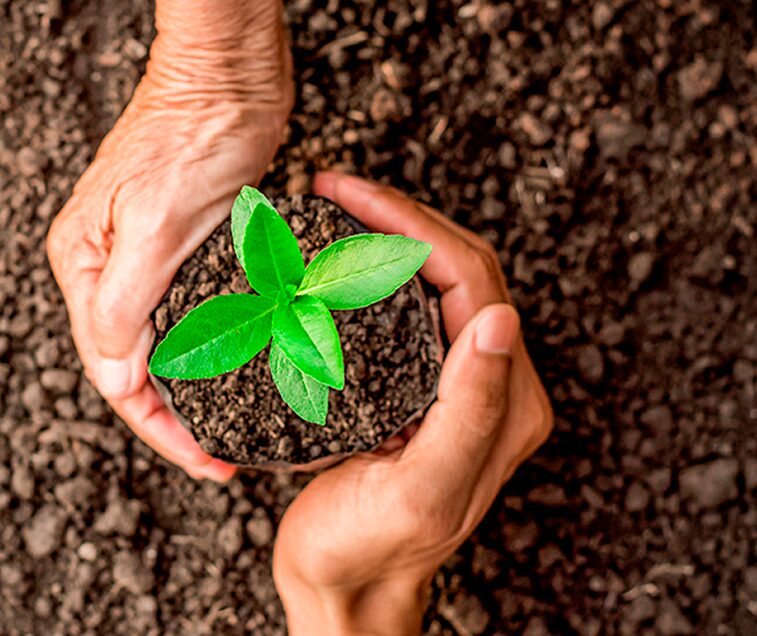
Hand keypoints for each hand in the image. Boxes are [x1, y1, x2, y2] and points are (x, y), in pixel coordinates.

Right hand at [46, 1, 291, 480]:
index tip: (206, 463)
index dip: (159, 428)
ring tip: (234, 428)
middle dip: (175, 419)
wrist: (229, 70)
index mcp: (83, 266)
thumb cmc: (191, 133)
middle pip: (133, 367)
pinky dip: (211, 348)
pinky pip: (189, 315)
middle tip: (224, 458)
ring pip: (162, 345)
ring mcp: (140, 257)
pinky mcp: (180, 245)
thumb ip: (125, 305)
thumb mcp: (154, 225)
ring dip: (194, 389)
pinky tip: (239, 369)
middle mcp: (104, 268)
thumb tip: (113, 377)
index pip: (112, 373)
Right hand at [272, 172, 552, 633]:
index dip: (411, 225)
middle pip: (456, 266)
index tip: (346, 196)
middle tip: (332, 188)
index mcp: (504, 400)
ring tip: (330, 210)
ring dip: (386, 236)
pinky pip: (403, 309)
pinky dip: (368, 272)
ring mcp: (452, 382)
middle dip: (397, 216)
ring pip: (430, 280)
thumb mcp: (421, 489)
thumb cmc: (370, 548)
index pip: (470, 277)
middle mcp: (488, 383)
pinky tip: (328, 262)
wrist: (341, 587)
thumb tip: (499, 318)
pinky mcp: (416, 388)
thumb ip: (467, 411)